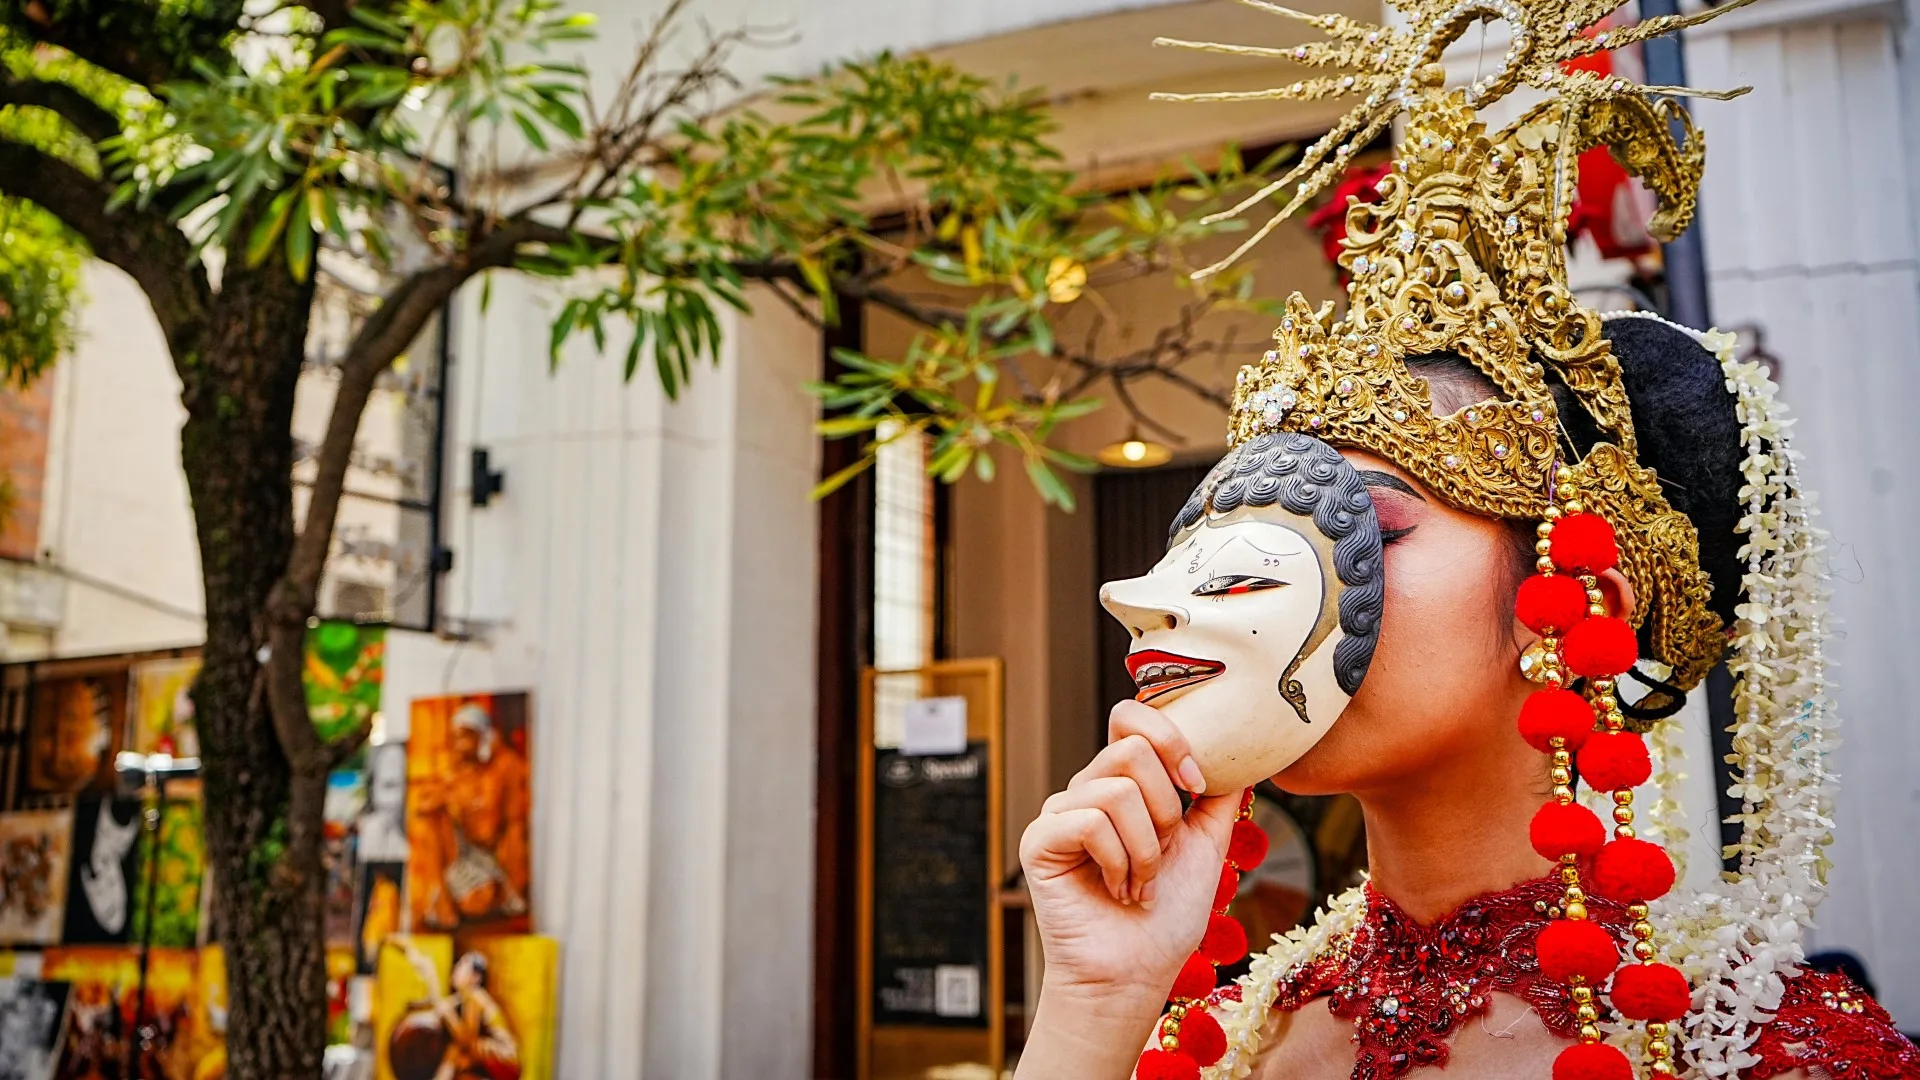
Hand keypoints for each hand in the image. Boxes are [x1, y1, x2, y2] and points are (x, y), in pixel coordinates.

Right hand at [1019, 700, 1241, 1002]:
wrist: (1135, 973)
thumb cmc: (1167, 916)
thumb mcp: (1206, 845)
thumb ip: (1217, 796)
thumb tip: (1240, 754)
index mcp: (1121, 783)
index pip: (1131, 718)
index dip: (1171, 739)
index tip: (1197, 785)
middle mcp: (1086, 790)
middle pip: (1132, 748)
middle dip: (1166, 810)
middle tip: (1161, 855)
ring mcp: (1059, 814)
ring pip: (1118, 790)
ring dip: (1145, 850)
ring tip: (1138, 884)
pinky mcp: (1039, 841)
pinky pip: (1091, 821)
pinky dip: (1118, 862)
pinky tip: (1115, 889)